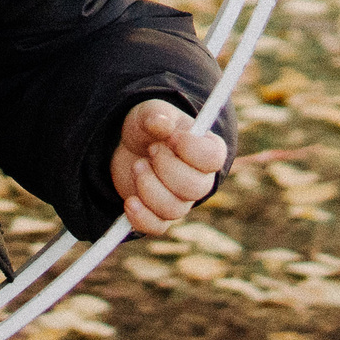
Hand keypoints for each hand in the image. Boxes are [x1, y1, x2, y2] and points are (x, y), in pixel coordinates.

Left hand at [109, 99, 228, 235]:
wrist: (126, 146)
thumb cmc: (147, 128)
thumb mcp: (149, 113)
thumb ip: (156, 115)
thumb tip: (161, 123)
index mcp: (206, 150)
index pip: (213, 159)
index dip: (192, 150)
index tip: (171, 138)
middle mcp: (199, 179)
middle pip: (195, 188)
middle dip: (166, 168)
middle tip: (150, 150)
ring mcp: (180, 200)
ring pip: (174, 209)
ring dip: (148, 187)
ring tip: (137, 166)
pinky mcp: (158, 215)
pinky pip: (157, 227)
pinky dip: (141, 217)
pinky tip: (129, 201)